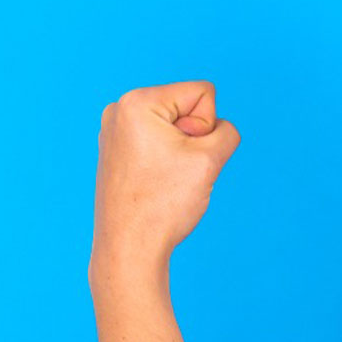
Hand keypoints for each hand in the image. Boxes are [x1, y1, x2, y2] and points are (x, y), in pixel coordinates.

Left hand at [92, 80, 240, 270]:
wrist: (129, 248)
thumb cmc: (163, 205)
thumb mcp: (210, 160)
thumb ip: (227, 131)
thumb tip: (215, 129)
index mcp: (137, 102)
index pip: (202, 93)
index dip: (207, 127)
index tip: (185, 157)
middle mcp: (120, 110)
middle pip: (186, 108)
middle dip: (192, 140)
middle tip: (174, 173)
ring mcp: (114, 131)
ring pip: (174, 129)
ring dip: (181, 153)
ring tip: (164, 180)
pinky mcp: (116, 151)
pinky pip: (158, 144)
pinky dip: (165, 162)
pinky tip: (154, 185)